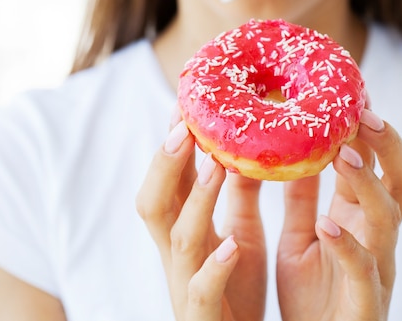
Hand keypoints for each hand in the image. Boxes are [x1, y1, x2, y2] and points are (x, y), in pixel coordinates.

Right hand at [136, 111, 266, 320]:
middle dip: (166, 162)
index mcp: (187, 231)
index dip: (174, 144)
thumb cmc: (236, 289)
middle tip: (185, 123)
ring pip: (179, 238)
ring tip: (217, 163)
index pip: (171, 180)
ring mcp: (186, 283)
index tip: (186, 102)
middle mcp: (178, 254)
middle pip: (155, 202)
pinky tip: (232, 244)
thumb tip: (246, 150)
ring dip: (197, 199)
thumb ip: (240, 196)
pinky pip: (202, 290)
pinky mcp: (204, 315)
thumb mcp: (241, 234)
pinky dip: (214, 266)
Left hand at [277, 109, 401, 320]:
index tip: (349, 94)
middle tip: (362, 113)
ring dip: (368, 184)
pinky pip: (365, 270)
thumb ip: (301, 199)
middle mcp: (377, 237)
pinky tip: (326, 226)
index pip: (376, 164)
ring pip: (388, 218)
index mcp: (360, 220)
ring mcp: (378, 268)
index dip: (369, 130)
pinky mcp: (366, 302)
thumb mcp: (301, 238)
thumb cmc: (312, 296)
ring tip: (343, 154)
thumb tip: (294, 153)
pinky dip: (348, 246)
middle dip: (388, 144)